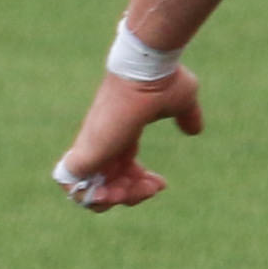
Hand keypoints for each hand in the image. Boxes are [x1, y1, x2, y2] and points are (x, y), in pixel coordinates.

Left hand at [54, 68, 203, 211]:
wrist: (147, 69)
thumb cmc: (162, 80)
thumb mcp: (181, 103)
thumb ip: (186, 118)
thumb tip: (195, 129)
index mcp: (121, 134)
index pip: (121, 169)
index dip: (139, 184)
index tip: (161, 183)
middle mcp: (104, 142)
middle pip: (107, 184)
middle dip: (130, 196)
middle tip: (152, 187)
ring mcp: (93, 147)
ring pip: (91, 191)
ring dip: (118, 199)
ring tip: (142, 189)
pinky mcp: (87, 151)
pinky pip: (73, 186)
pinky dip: (94, 198)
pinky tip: (121, 191)